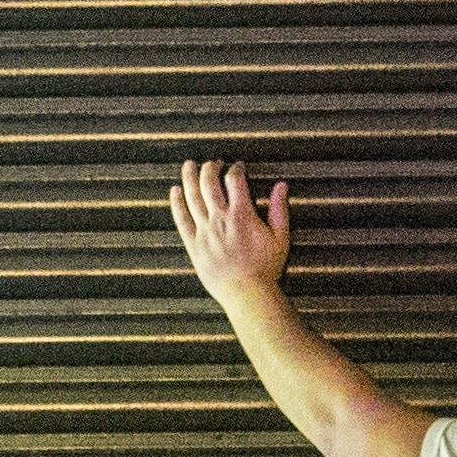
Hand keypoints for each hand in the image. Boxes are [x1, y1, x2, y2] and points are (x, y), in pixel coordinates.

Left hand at [167, 159, 292, 298]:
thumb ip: (279, 209)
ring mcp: (204, 232)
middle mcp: (220, 219)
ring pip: (192, 197)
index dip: (235, 169)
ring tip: (188, 165)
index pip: (234, 180)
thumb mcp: (280, 237)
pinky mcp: (194, 245)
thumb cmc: (266, 268)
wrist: (246, 294)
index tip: (237, 167)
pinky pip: (181, 219)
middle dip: (210, 168)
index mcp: (242, 215)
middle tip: (212, 162)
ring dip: (189, 177)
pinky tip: (174, 191)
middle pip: (209, 183)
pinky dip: (176, 203)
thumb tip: (281, 185)